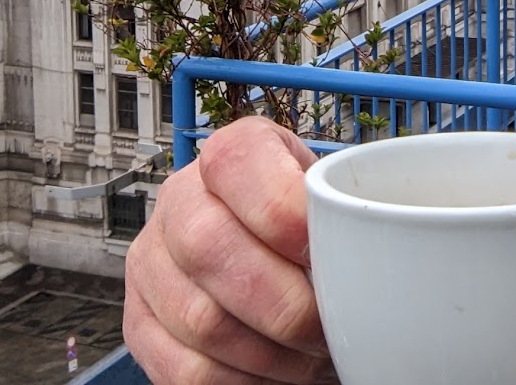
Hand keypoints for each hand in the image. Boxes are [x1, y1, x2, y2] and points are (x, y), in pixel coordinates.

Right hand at [125, 117, 334, 382]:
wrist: (275, 263)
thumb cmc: (314, 235)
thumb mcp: (335, 203)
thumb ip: (346, 214)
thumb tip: (375, 249)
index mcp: (233, 155)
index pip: (235, 163)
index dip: (286, 212)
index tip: (332, 251)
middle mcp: (180, 199)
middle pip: (210, 247)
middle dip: (286, 305)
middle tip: (329, 328)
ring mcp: (151, 262)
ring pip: (201, 319)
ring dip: (272, 354)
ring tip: (310, 356)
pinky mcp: (140, 323)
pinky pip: (187, 370)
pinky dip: (243, 383)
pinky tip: (275, 373)